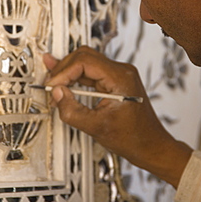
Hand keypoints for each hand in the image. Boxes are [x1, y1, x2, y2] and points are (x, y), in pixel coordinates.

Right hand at [43, 46, 191, 187]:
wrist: (150, 145)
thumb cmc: (133, 137)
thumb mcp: (96, 127)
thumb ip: (72, 109)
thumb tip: (57, 93)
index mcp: (120, 77)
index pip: (85, 61)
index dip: (64, 72)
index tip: (52, 87)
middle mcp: (121, 71)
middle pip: (84, 56)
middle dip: (64, 69)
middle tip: (50, 85)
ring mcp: (119, 75)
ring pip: (87, 62)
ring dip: (68, 72)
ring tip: (52, 82)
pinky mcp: (114, 81)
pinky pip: (91, 73)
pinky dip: (76, 77)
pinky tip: (62, 77)